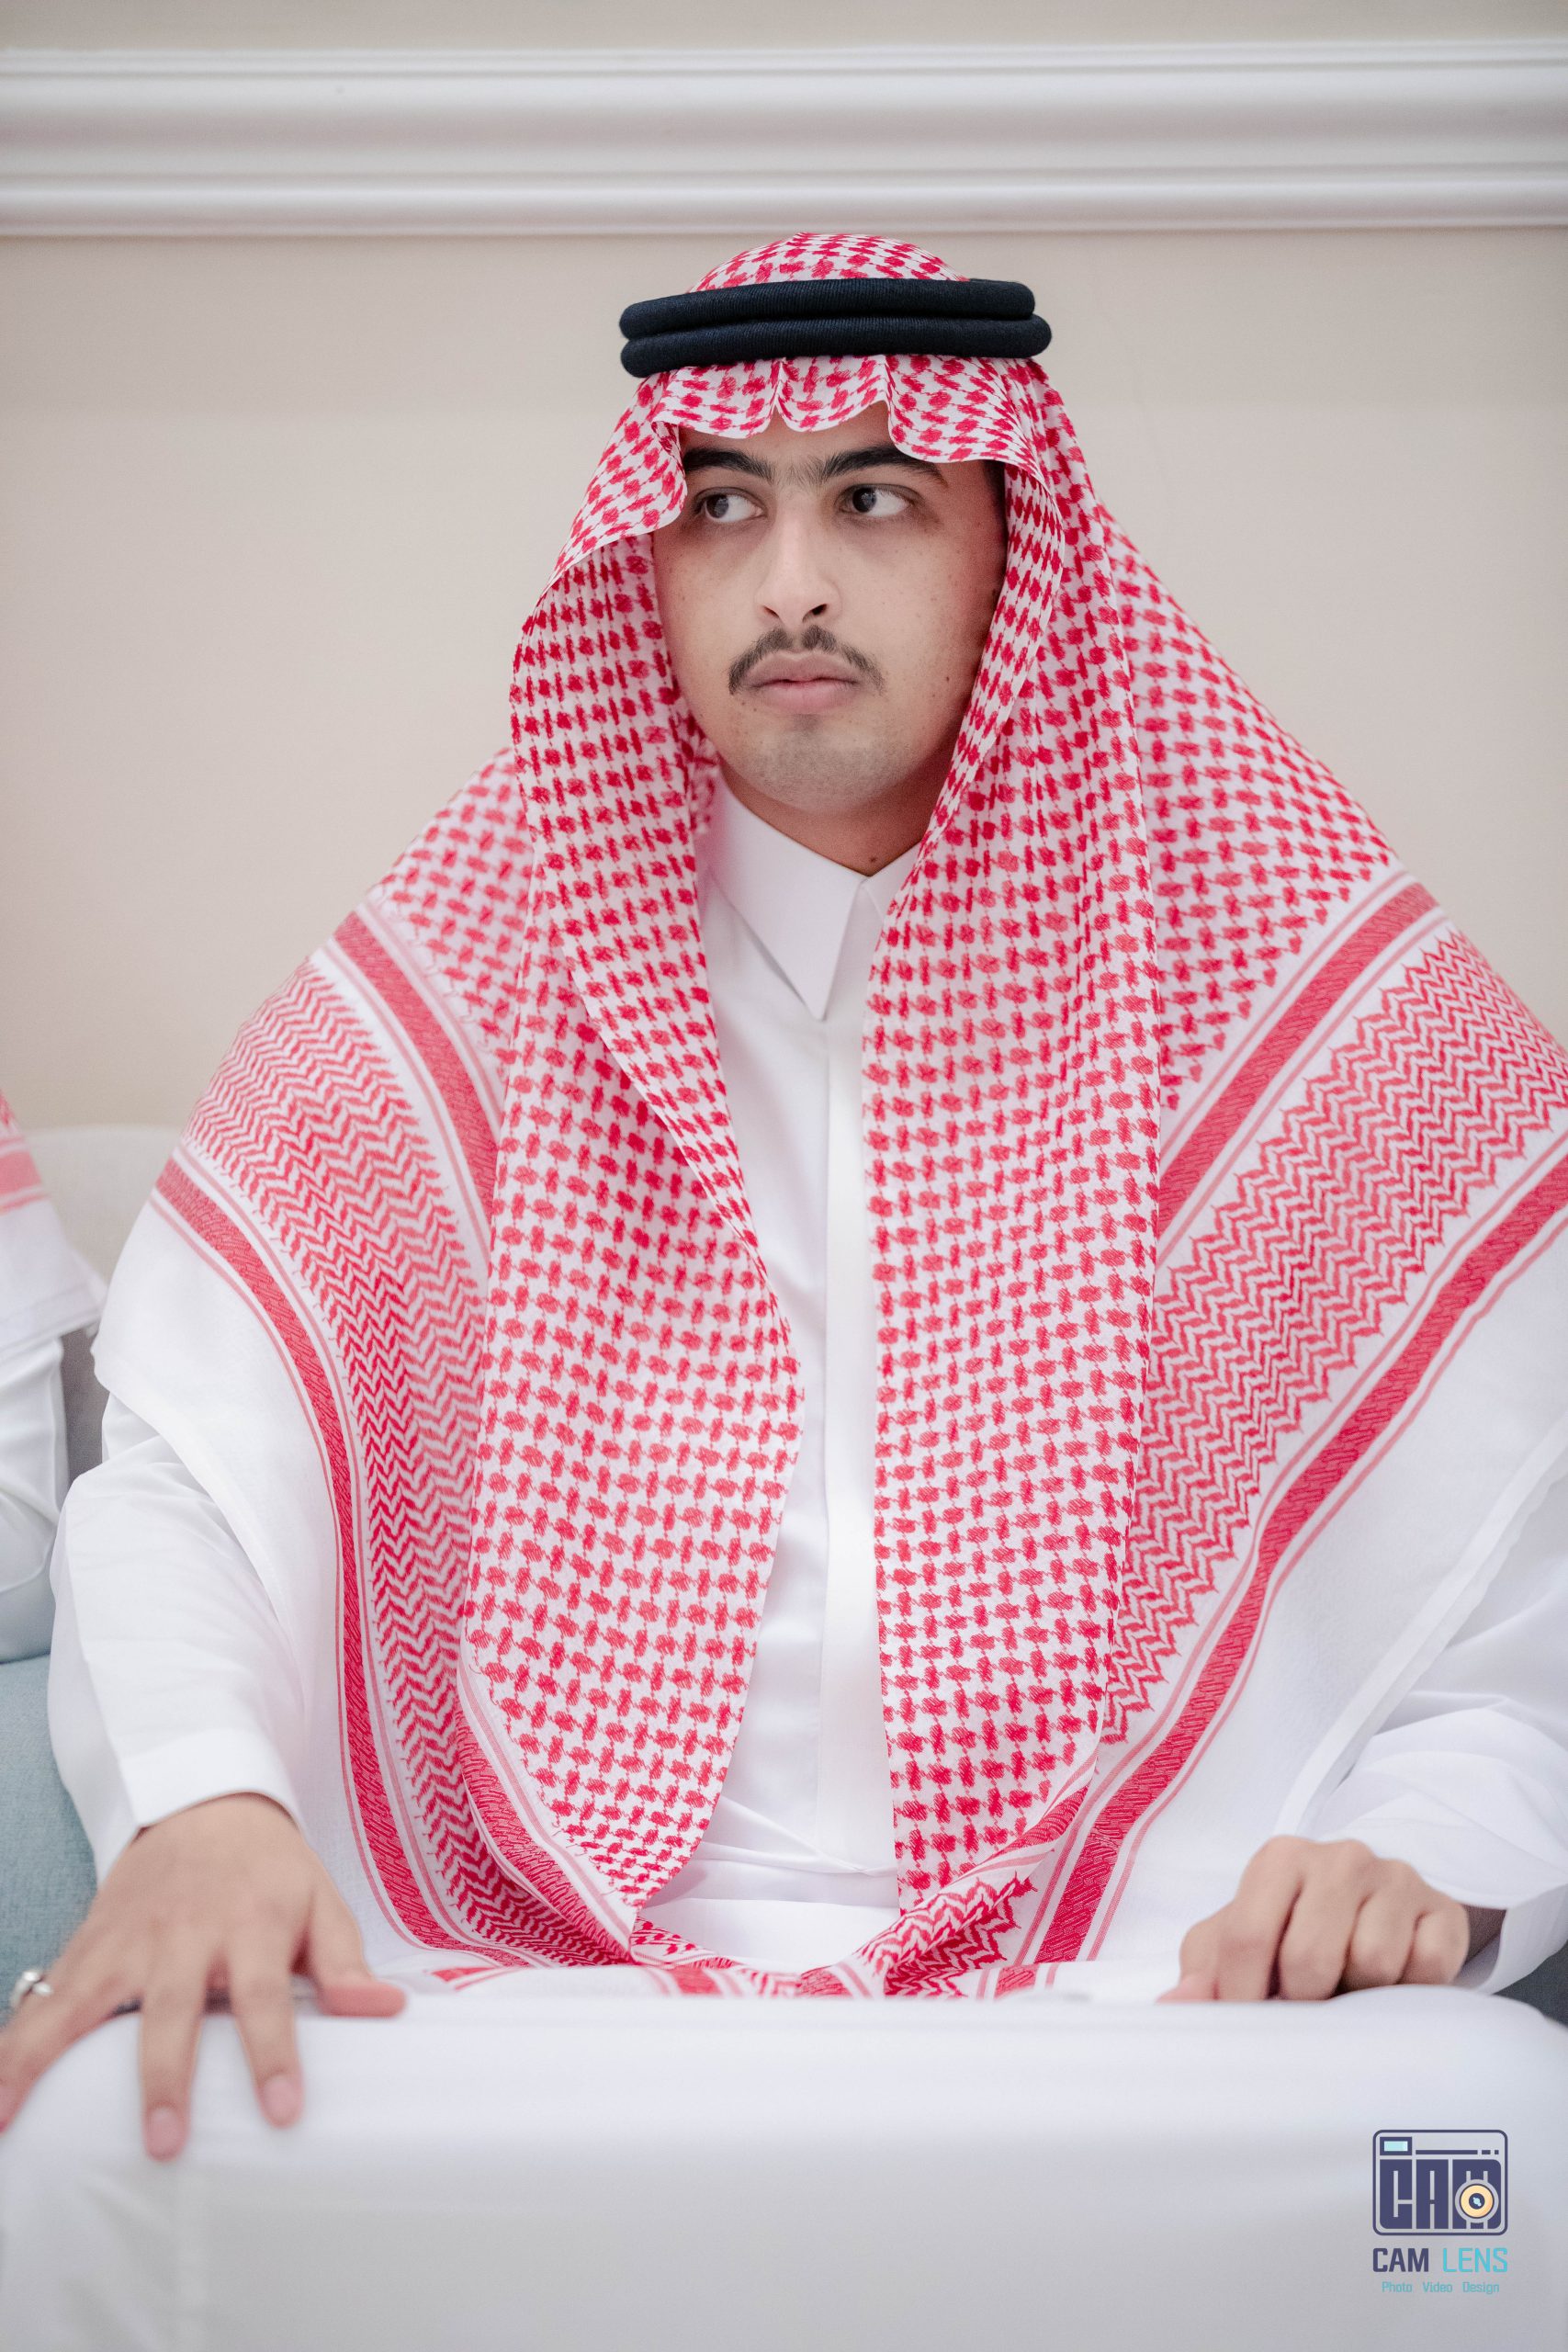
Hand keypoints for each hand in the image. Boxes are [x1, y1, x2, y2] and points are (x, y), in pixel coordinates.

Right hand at [0, 1792, 403, 2157]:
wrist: (203, 1801)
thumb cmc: (269, 1868)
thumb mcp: (319, 1901)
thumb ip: (345, 1963)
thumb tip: (386, 2012)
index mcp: (249, 1922)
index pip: (265, 1995)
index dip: (274, 2053)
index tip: (283, 2111)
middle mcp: (182, 1933)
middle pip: (171, 2008)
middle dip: (166, 2076)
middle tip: (166, 2142)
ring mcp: (126, 1941)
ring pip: (82, 2004)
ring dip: (47, 2064)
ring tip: (14, 2122)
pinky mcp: (87, 1947)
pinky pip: (44, 2002)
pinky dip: (14, 2048)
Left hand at [1156, 1835, 1504, 2001]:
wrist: (1375, 1911)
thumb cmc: (1292, 1929)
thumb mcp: (1238, 1939)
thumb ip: (1203, 1968)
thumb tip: (1177, 2003)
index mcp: (1280, 1859)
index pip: (1248, 1936)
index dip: (1242, 1995)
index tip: (1247, 2022)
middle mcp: (1341, 1857)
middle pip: (1310, 1959)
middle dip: (1303, 1999)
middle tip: (1307, 2002)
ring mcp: (1398, 1880)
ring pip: (1373, 1966)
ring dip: (1358, 1995)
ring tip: (1350, 1986)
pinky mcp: (1445, 1911)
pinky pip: (1427, 1969)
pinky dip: (1409, 1991)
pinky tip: (1393, 1983)